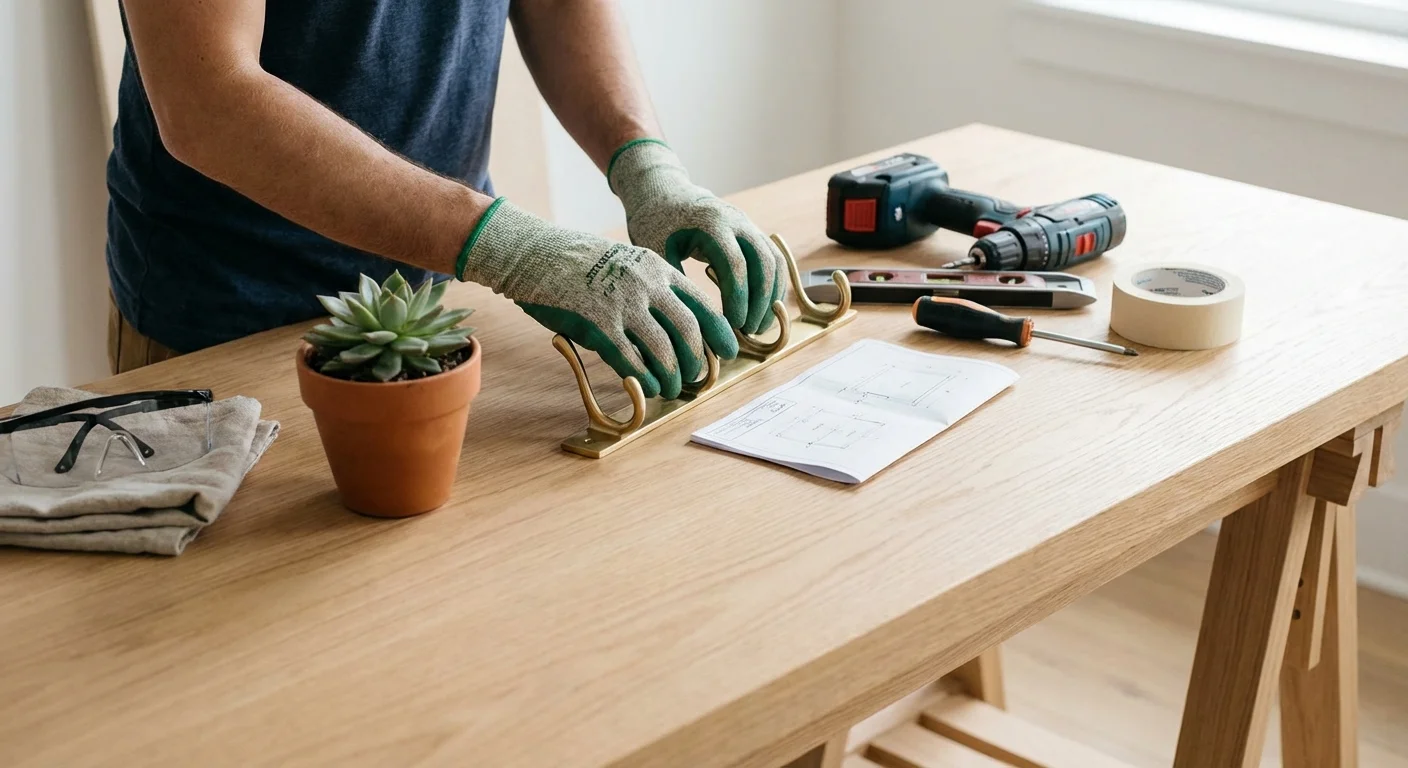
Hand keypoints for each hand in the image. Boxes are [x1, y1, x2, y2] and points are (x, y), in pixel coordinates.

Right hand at [458, 200, 737, 398]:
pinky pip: (631, 360)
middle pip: (688, 330)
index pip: (701, 303)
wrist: (535, 253)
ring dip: (673, 376)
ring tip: (672, 388)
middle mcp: (646, 286)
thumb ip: (651, 289)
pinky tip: (649, 388)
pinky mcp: (598, 325)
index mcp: (657, 269)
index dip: (719, 332)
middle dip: (696, 360)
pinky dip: (645, 379)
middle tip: (696, 378)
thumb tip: (674, 325)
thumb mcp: (625, 264)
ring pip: (663, 350)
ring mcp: (622, 305)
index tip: (729, 350)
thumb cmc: (579, 262)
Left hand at [609, 140, 786, 334]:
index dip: (738, 298)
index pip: (735, 265)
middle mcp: (737, 222)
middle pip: (764, 263)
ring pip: (775, 262)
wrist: (665, 194)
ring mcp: (748, 225)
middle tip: (750, 332)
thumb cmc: (656, 225)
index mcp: (711, 225)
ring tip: (758, 327)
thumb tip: (691, 321)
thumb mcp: (656, 252)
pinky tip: (762, 310)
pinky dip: (773, 286)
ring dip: (772, 296)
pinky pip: (773, 260)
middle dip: (761, 301)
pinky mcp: (753, 232)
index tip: (733, 326)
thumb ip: (674, 282)